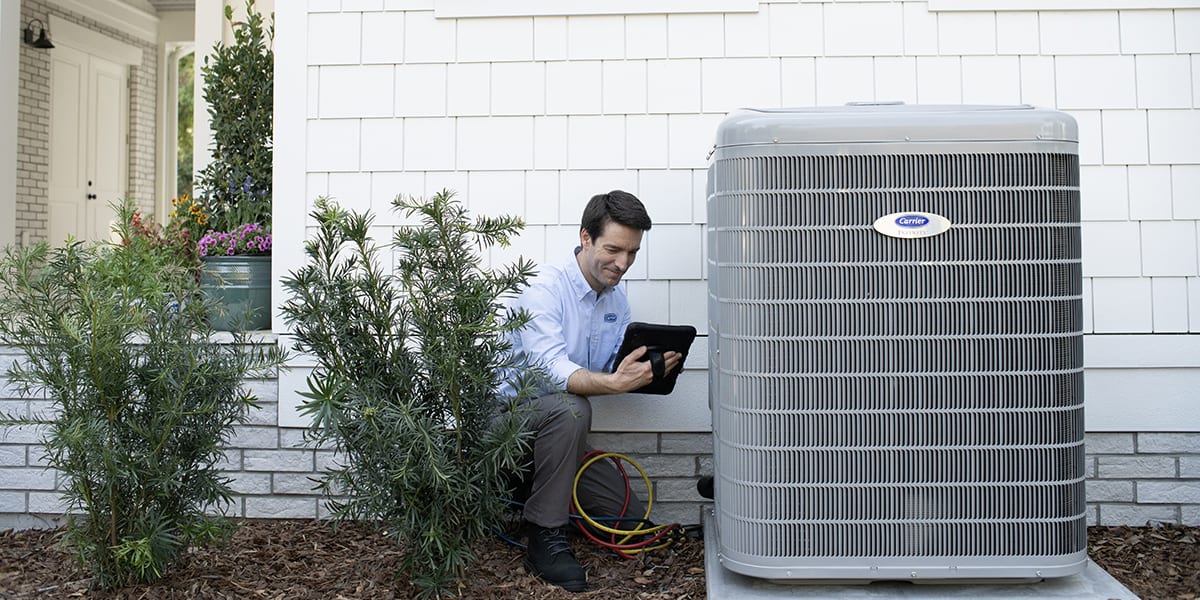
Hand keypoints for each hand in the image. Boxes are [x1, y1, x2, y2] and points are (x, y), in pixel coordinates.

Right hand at [566, 347, 685, 395]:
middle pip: (666, 366)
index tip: (674, 352)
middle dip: (674, 360)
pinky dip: (666, 372)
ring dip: (672, 367)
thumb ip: (637, 353)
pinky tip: (668, 371)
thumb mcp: (628, 359)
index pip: (661, 360)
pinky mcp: (649, 381)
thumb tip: (644, 348)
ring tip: (677, 362)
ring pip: (665, 372)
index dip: (669, 356)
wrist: (619, 384)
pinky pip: (661, 376)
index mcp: (646, 368)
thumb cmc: (622, 374)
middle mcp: (650, 374)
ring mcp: (650, 379)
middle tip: (679, 356)